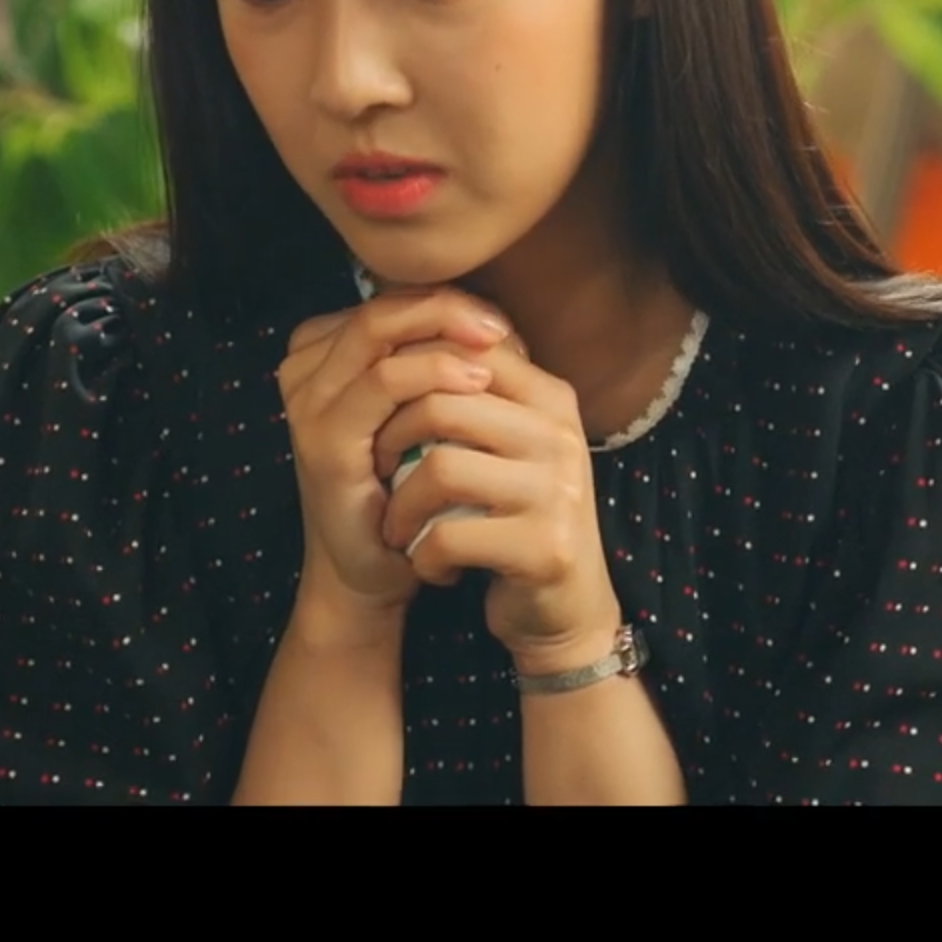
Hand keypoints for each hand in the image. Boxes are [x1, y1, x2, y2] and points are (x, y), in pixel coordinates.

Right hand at [277, 288, 514, 624]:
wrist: (371, 571)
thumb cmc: (405, 489)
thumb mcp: (420, 416)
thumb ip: (436, 366)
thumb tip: (496, 324)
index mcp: (322, 355)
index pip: (389, 302)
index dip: (448, 303)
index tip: (501, 327)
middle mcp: (305, 370)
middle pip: (381, 306)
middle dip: (448, 306)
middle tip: (499, 324)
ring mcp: (308, 402)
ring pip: (378, 331)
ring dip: (444, 331)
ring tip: (496, 346)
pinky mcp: (323, 437)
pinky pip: (383, 381)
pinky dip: (434, 372)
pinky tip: (476, 382)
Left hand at [370, 336, 623, 676]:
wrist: (563, 612)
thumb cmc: (511, 518)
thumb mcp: (501, 444)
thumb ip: (468, 392)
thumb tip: (393, 330)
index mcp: (549, 396)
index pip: (461, 349)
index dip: (402, 377)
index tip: (380, 416)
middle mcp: (560, 433)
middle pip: (441, 401)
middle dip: (390, 440)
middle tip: (378, 473)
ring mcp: (558, 489)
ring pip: (439, 466)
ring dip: (400, 505)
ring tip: (400, 527)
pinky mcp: (545, 546)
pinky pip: (447, 535)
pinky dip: (421, 555)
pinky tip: (431, 566)